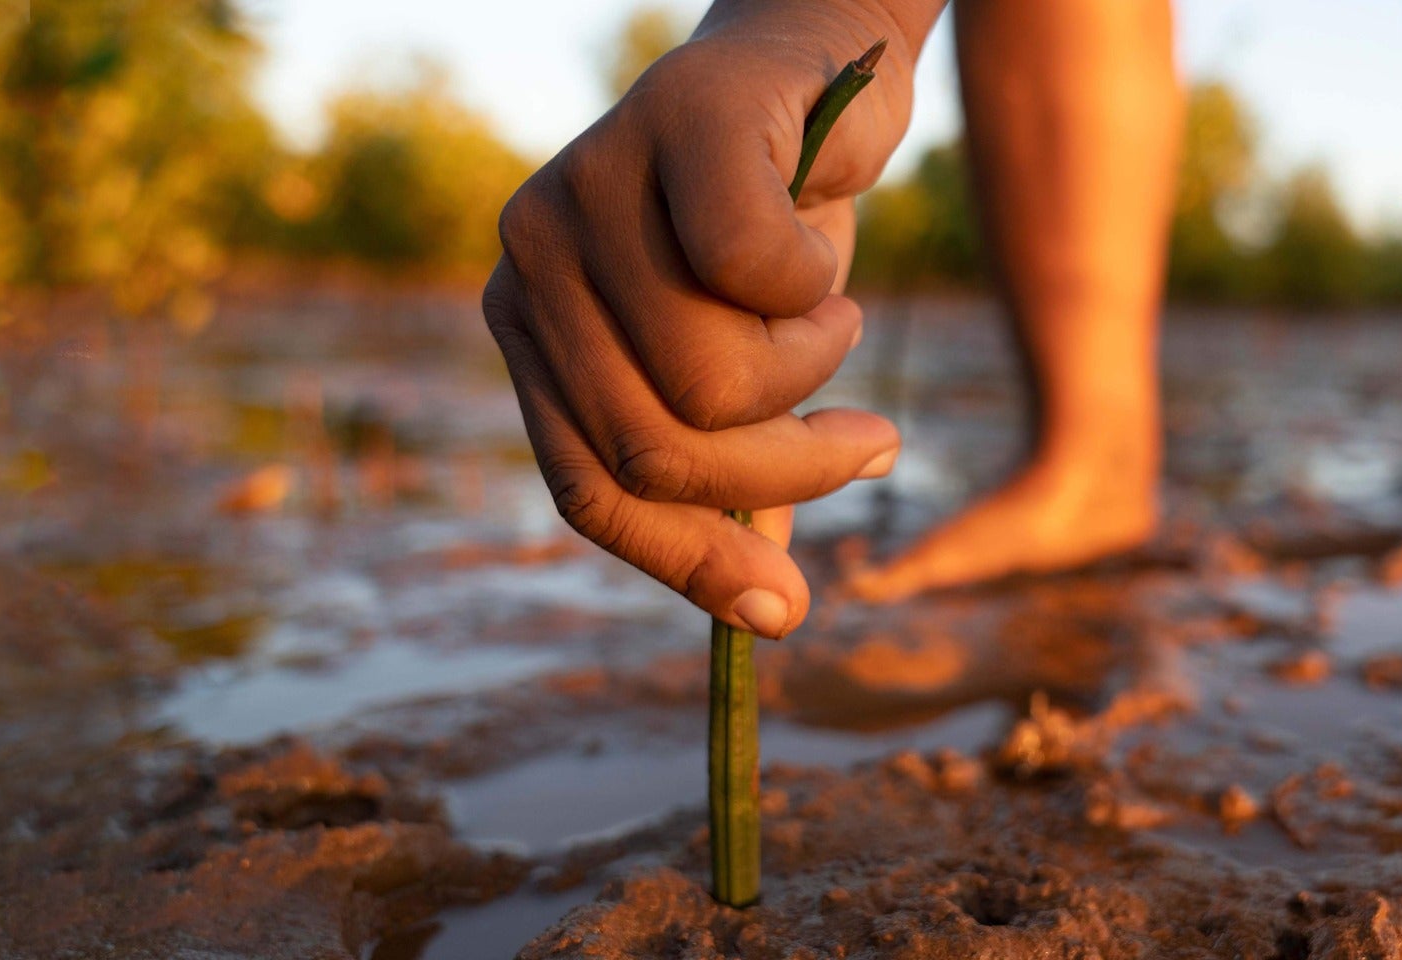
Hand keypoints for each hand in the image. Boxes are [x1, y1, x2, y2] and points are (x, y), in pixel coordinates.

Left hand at [483, 5, 933, 636]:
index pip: (588, 490)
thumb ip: (733, 473)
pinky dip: (820, 289)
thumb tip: (759, 614)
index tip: (783, 614)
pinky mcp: (669, 125)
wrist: (819, 64)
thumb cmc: (777, 231)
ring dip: (815, 373)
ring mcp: (586, 188)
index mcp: (533, 333)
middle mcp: (530, 263)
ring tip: (835, 315)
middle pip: (657, 450)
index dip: (688, 564)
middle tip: (871, 441)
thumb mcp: (749, 367)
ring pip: (711, 381)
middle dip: (787, 473)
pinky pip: (759, 274)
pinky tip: (825, 249)